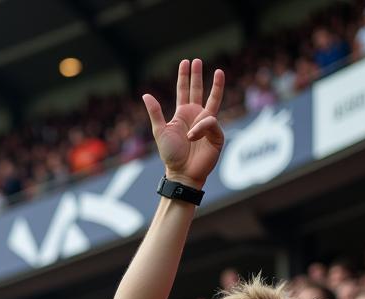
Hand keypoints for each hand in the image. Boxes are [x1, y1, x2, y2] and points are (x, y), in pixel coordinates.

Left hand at [144, 59, 224, 187]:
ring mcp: (207, 124)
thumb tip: (146, 94)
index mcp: (183, 114)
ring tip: (218, 71)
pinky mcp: (216, 134)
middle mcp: (196, 116)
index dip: (184, 77)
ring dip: (217, 86)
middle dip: (198, 75)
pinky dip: (201, 128)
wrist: (182, 173)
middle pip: (198, 91)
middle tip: (197, 60)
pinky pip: (210, 123)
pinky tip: (193, 136)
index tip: (185, 62)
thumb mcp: (160, 131)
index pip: (184, 91)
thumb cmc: (171, 155)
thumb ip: (155, 112)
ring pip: (214, 100)